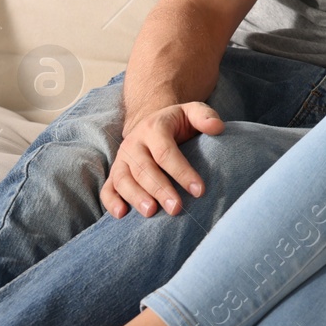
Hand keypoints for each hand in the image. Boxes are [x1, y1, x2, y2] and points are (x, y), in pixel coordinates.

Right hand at [100, 102, 224, 218]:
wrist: (151, 121)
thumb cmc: (177, 122)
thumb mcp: (192, 111)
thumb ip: (205, 116)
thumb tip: (217, 127)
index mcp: (154, 128)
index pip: (166, 152)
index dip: (182, 172)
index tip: (199, 191)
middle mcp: (134, 144)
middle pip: (144, 169)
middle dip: (160, 190)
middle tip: (176, 208)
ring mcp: (121, 159)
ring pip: (123, 180)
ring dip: (136, 197)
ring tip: (151, 213)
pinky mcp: (115, 173)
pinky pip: (107, 188)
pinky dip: (111, 202)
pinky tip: (122, 214)